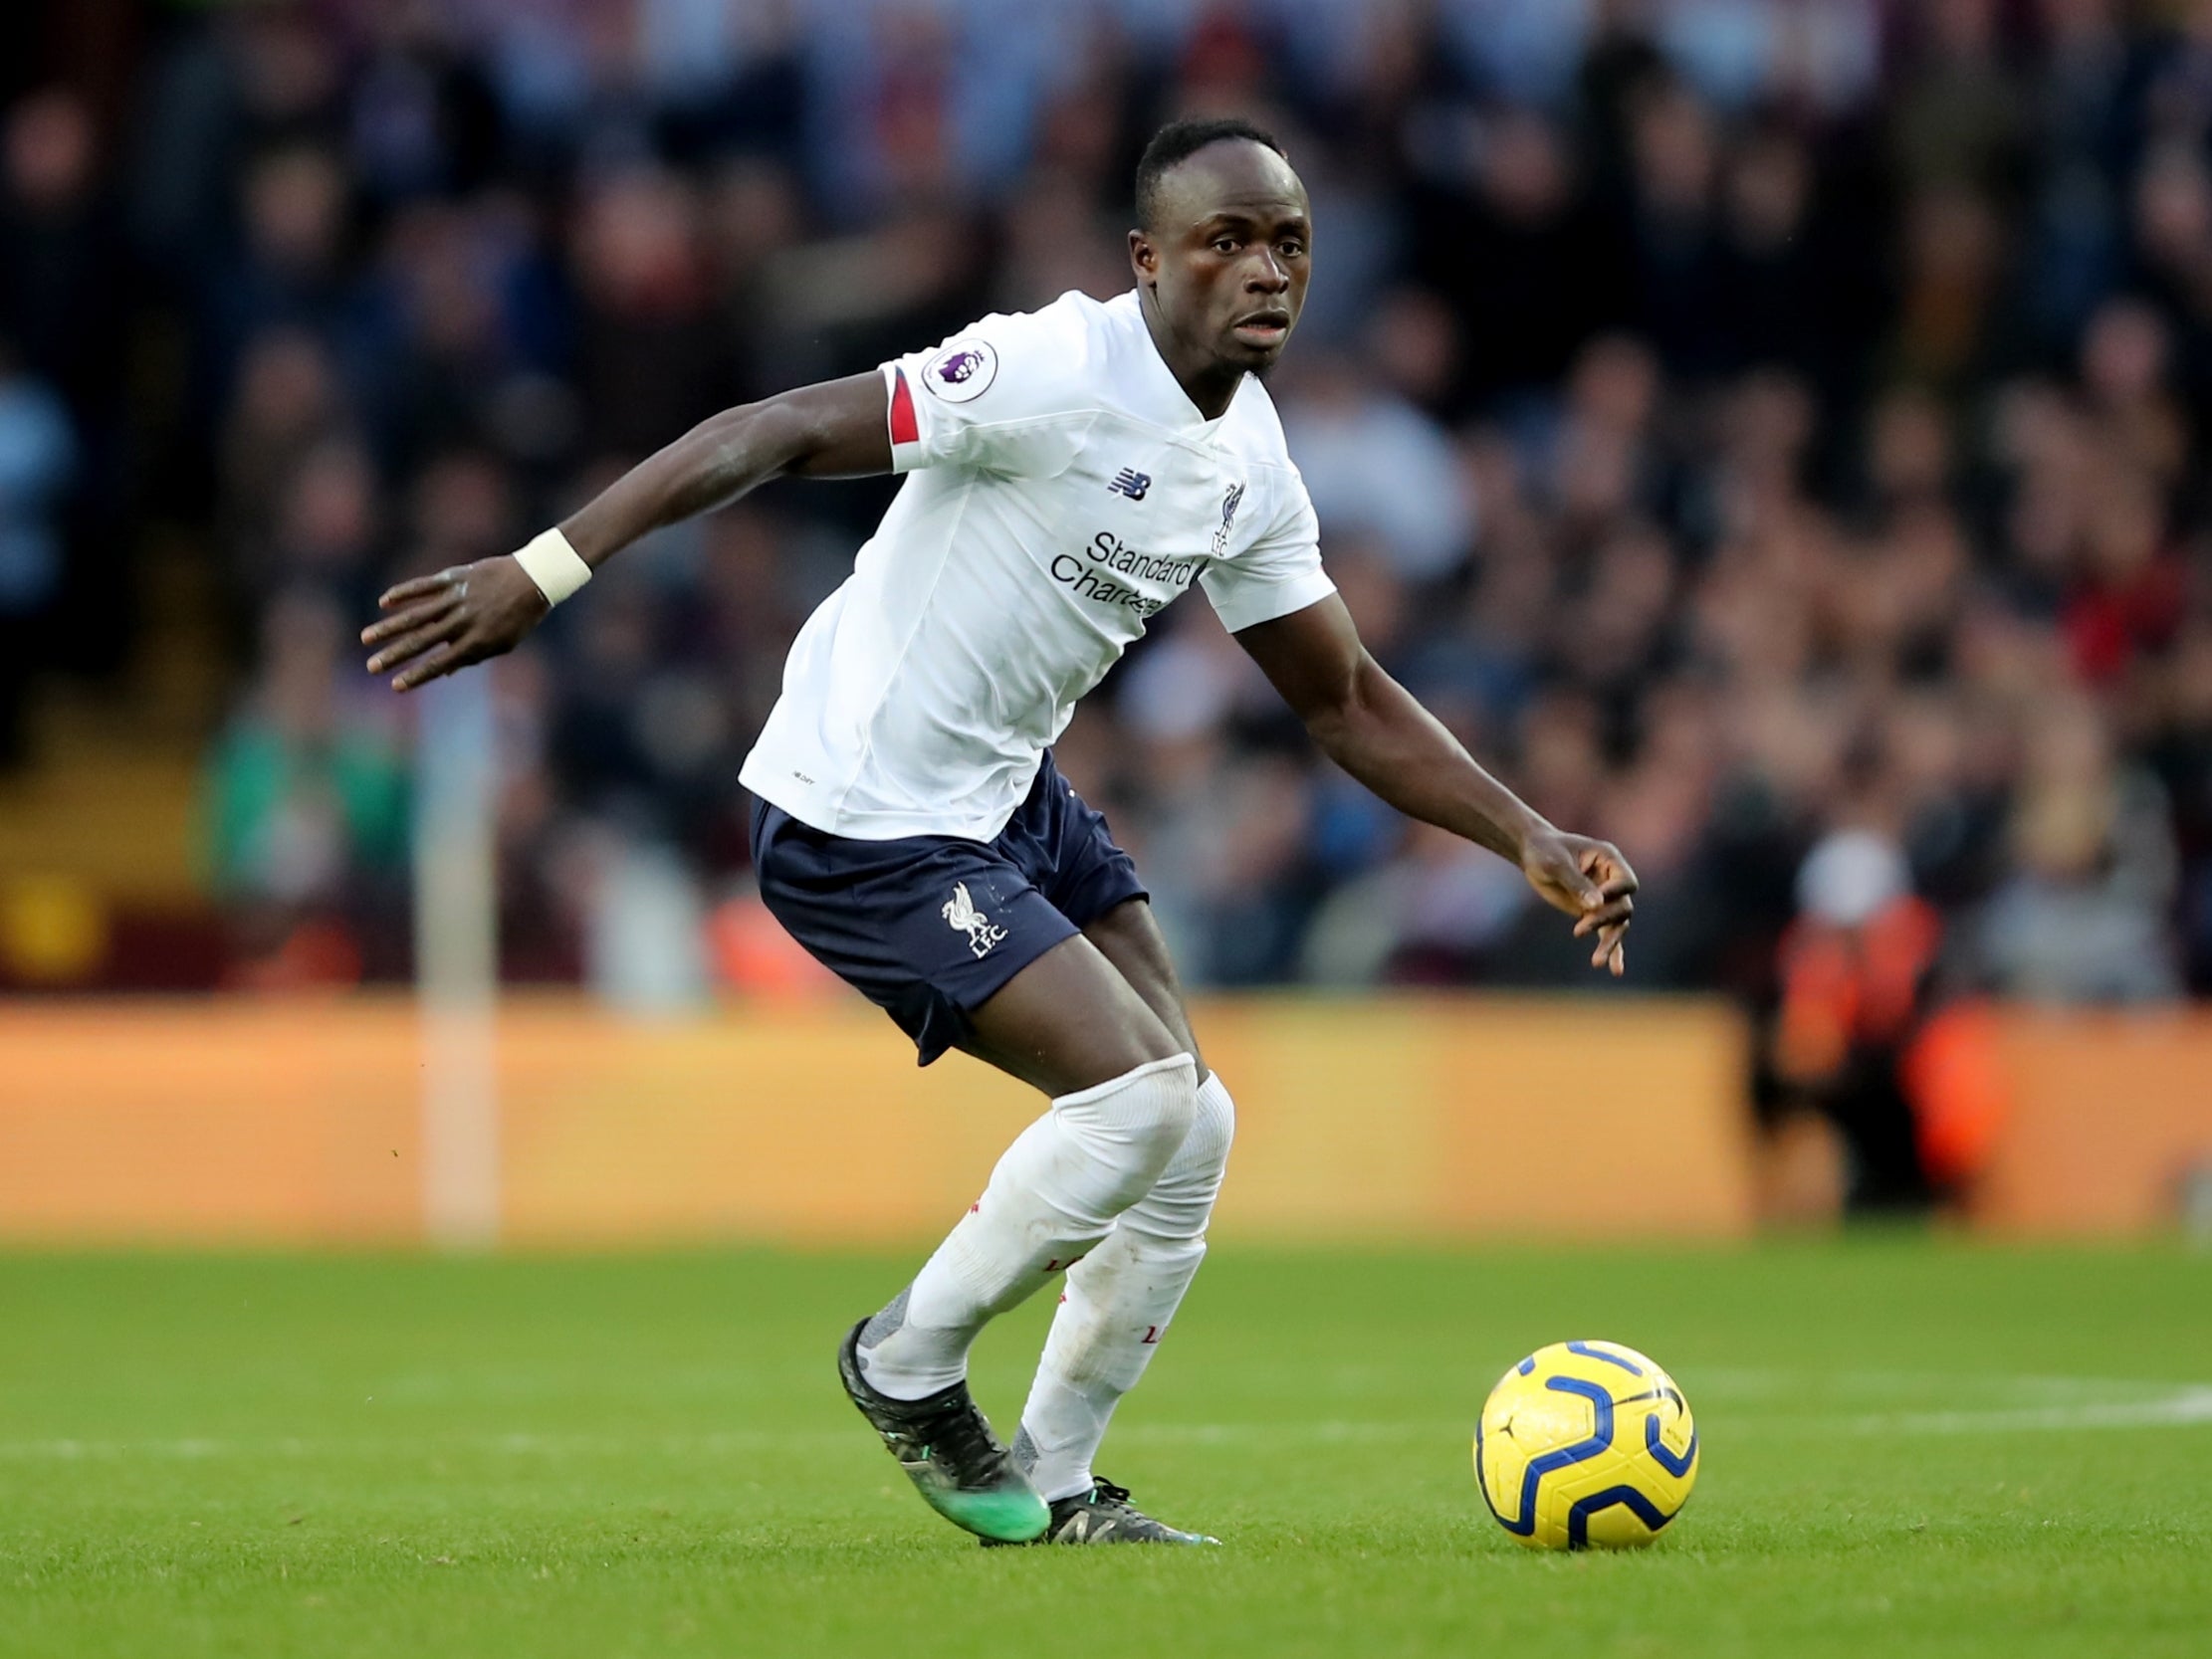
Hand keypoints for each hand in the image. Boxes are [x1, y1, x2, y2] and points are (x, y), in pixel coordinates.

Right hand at [361, 556, 550, 691]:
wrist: (534, 579)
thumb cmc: (518, 617)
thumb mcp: (501, 644)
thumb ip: (471, 657)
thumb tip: (442, 672)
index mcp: (475, 642)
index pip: (439, 664)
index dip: (416, 676)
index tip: (395, 687)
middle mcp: (462, 622)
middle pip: (421, 642)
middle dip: (394, 656)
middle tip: (371, 667)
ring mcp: (456, 598)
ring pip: (415, 615)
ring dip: (388, 628)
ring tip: (366, 638)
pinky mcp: (454, 578)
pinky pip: (423, 586)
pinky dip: (403, 593)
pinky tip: (384, 603)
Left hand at [1519, 829, 1638, 976]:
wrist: (1534, 854)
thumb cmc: (1545, 851)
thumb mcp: (1556, 864)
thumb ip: (1577, 883)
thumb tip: (1596, 905)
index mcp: (1610, 860)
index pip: (1626, 883)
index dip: (1615, 894)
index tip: (1595, 902)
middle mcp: (1612, 881)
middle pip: (1623, 907)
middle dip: (1604, 920)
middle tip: (1578, 930)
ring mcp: (1605, 899)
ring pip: (1617, 924)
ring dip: (1610, 943)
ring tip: (1597, 962)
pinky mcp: (1593, 914)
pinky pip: (1607, 933)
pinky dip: (1612, 951)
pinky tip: (1615, 970)